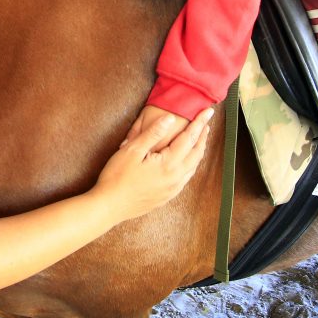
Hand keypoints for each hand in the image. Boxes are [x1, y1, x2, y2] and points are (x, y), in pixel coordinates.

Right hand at [93, 107, 212, 223]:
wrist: (109, 206)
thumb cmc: (117, 176)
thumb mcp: (132, 150)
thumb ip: (152, 133)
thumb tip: (170, 118)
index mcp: (168, 164)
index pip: (190, 138)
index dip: (200, 123)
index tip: (208, 112)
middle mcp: (176, 178)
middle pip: (196, 153)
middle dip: (203, 136)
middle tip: (206, 122)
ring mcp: (172, 189)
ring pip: (193, 167)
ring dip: (198, 150)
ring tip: (199, 139)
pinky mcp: (167, 196)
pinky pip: (186, 177)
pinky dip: (191, 164)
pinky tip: (187, 161)